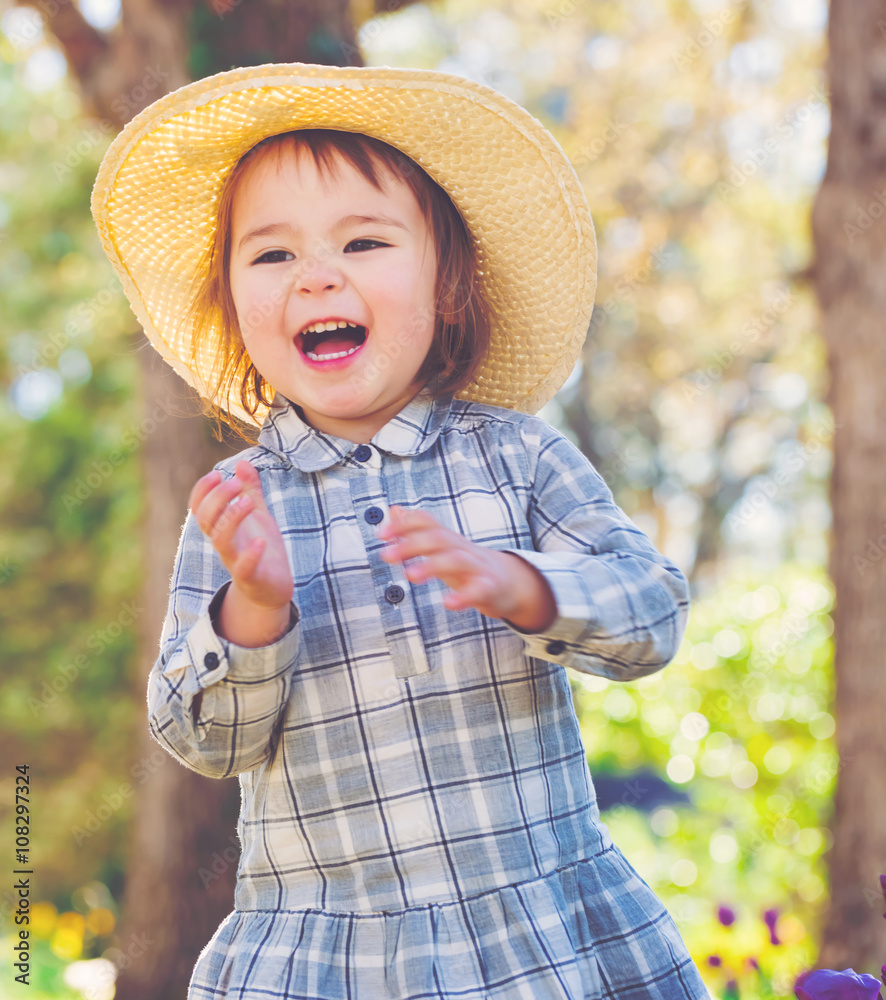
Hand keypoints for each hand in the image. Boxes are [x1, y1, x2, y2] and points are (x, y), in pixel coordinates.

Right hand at [188, 460, 292, 613]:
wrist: (273, 588)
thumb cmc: (262, 549)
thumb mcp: (258, 515)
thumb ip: (250, 490)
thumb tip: (243, 462)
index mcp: (222, 527)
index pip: (199, 507)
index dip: (202, 490)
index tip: (217, 473)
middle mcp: (224, 543)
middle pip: (206, 520)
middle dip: (217, 498)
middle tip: (235, 483)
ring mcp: (235, 560)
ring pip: (220, 540)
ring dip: (231, 518)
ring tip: (248, 501)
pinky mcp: (251, 578)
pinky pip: (244, 568)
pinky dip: (250, 555)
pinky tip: (260, 541)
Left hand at [378, 506, 556, 631]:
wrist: (509, 583)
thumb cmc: (467, 565)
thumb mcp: (442, 546)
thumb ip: (417, 529)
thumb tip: (393, 509)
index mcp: (448, 539)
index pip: (427, 522)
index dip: (404, 524)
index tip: (381, 534)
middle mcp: (462, 548)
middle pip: (438, 538)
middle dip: (411, 544)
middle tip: (385, 556)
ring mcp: (478, 567)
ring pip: (456, 560)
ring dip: (432, 566)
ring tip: (410, 576)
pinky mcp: (490, 588)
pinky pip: (478, 589)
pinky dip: (464, 596)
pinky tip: (448, 603)